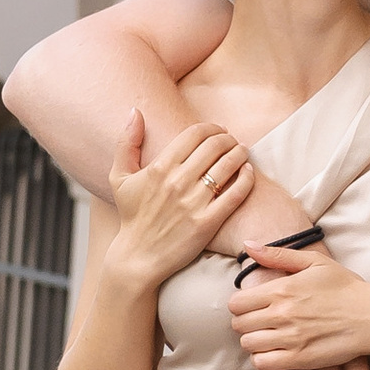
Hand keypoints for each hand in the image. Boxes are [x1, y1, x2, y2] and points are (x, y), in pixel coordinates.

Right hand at [108, 110, 251, 287]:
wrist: (138, 258)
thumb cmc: (132, 216)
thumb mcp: (119, 177)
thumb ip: (126, 142)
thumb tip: (134, 111)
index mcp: (159, 167)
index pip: (195, 133)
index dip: (212, 127)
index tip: (218, 131)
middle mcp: (177, 182)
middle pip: (215, 146)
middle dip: (228, 138)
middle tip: (233, 141)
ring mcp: (194, 203)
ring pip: (228, 166)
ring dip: (240, 153)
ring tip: (243, 152)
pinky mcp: (207, 223)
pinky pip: (236, 193)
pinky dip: (247, 178)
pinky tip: (249, 172)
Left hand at [229, 243, 369, 369]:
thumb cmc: (347, 287)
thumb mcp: (315, 262)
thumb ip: (278, 255)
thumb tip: (248, 245)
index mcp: (282, 288)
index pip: (236, 303)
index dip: (240, 306)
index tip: (252, 306)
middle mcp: (282, 313)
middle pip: (239, 325)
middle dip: (245, 323)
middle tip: (260, 322)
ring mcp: (290, 338)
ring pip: (248, 345)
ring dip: (254, 341)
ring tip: (268, 337)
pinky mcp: (300, 359)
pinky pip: (263, 363)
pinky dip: (264, 359)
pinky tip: (277, 352)